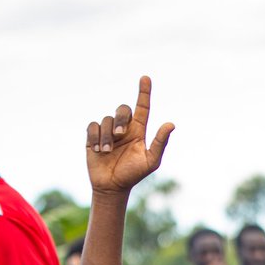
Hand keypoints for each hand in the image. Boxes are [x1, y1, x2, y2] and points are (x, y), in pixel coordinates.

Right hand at [86, 75, 173, 194]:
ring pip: (106, 120)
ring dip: (107, 137)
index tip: (146, 78)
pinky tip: (98, 150)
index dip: (144, 92)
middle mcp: (124, 128)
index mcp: (138, 131)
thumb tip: (171, 124)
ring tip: (107, 152)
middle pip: (122, 109)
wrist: (112, 187)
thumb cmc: (133, 175)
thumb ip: (160, 143)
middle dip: (121, 119)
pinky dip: (95, 137)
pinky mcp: (93, 136)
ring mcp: (108, 131)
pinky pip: (93, 126)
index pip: (142, 108)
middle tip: (121, 135)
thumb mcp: (150, 161)